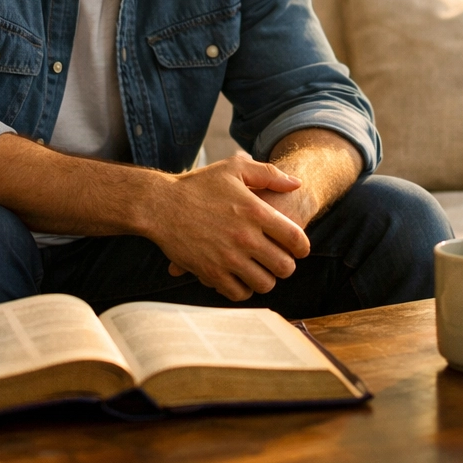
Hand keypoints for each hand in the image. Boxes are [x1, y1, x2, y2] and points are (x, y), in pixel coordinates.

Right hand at [148, 152, 310, 300]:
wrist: (160, 205)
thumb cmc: (198, 185)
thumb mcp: (234, 169)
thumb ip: (269, 173)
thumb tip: (297, 183)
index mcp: (255, 211)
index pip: (295, 238)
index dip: (302, 247)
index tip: (299, 249)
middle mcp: (245, 236)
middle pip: (284, 266)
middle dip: (286, 265)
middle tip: (280, 262)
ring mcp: (228, 257)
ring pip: (264, 283)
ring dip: (266, 279)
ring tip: (260, 271)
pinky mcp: (210, 273)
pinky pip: (239, 293)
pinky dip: (243, 290)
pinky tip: (240, 279)